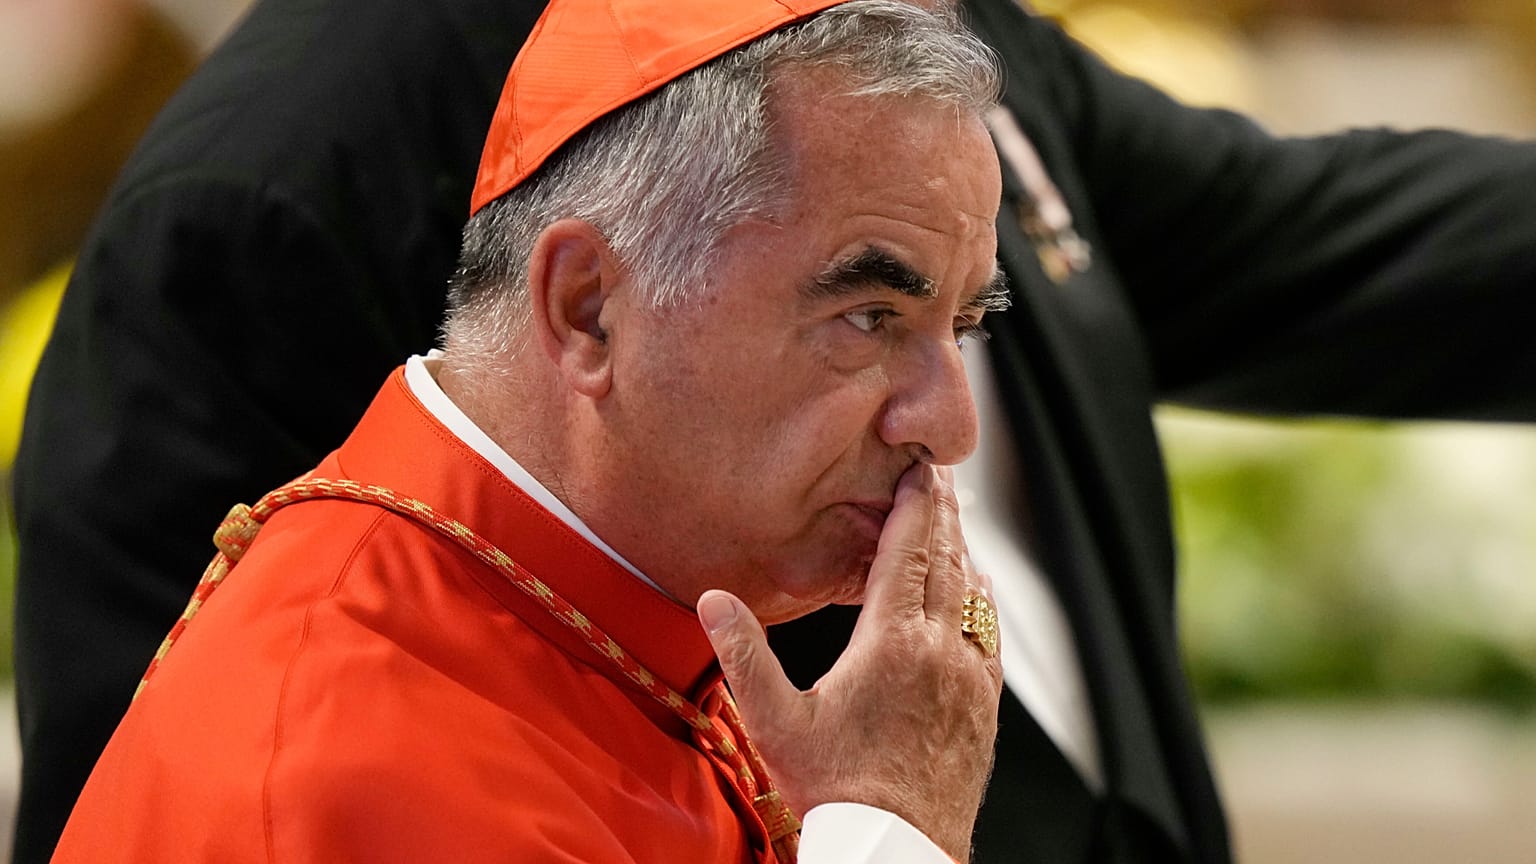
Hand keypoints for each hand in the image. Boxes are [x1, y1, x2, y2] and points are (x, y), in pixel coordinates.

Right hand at [697, 463, 1002, 860]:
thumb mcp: (775, 722)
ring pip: (973, 592)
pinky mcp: (985, 705)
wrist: (896, 848)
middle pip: (947, 559)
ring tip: (951, 520)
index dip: (913, 503)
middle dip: (940, 511)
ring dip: (962, 549)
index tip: (917, 468)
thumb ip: (744, 654)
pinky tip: (977, 589)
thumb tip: (713, 600)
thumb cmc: (835, 791)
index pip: (907, 550)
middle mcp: (940, 649)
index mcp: (890, 642)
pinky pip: (990, 632)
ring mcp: (969, 676)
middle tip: (936, 474)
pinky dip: (981, 597)